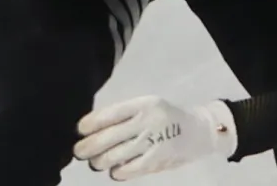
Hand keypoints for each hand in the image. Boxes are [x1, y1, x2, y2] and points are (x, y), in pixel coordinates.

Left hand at [74, 95, 236, 179]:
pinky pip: (129, 170)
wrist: (197, 131)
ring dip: (99, 161)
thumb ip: (123, 115)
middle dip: (88, 146)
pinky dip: (117, 172)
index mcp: (143, 104)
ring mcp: (152, 143)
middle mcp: (147, 122)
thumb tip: (92, 128)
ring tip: (95, 161)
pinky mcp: (157, 161)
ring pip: (115, 156)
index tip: (79, 129)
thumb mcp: (146, 106)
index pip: (110, 114)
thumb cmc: (163, 116)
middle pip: (108, 137)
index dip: (91, 123)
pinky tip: (113, 170)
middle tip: (79, 151)